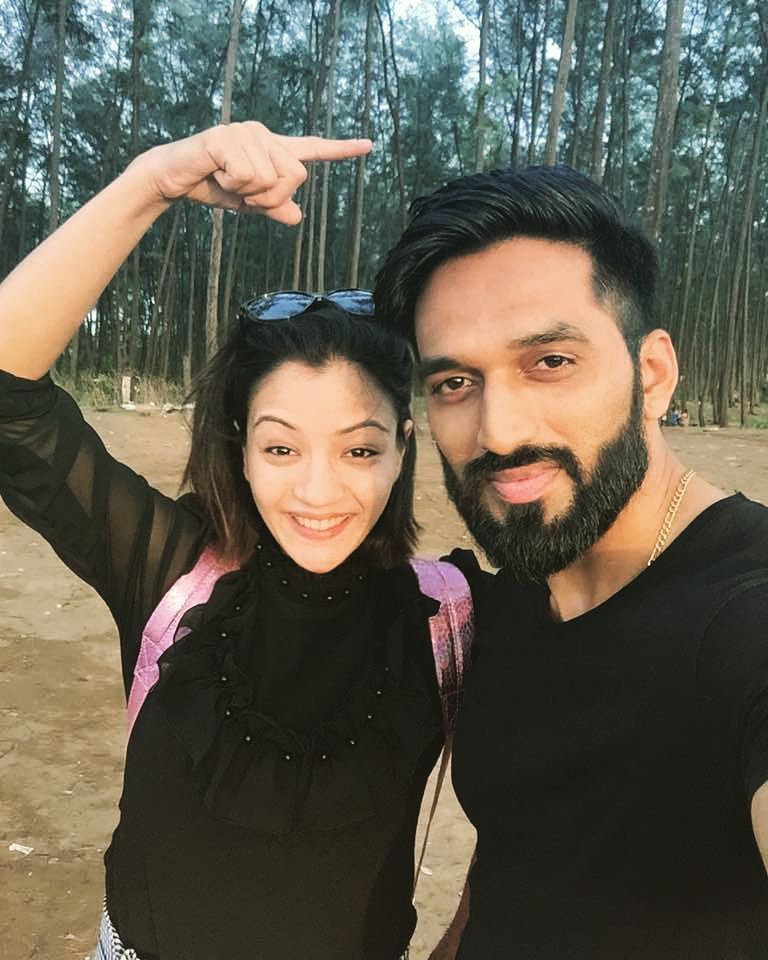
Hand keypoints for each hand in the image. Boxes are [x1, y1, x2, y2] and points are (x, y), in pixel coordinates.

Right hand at [138, 121, 372, 224]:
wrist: (175, 178)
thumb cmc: (213, 187)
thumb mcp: (250, 204)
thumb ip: (274, 208)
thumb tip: (296, 216)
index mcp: (273, 150)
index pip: (312, 149)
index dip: (341, 149)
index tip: (370, 145)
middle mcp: (264, 135)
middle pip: (295, 176)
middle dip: (271, 197)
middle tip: (245, 195)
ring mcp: (246, 133)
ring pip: (270, 179)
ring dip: (248, 193)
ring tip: (227, 181)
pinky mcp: (226, 137)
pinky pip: (248, 175)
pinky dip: (232, 186)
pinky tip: (217, 174)